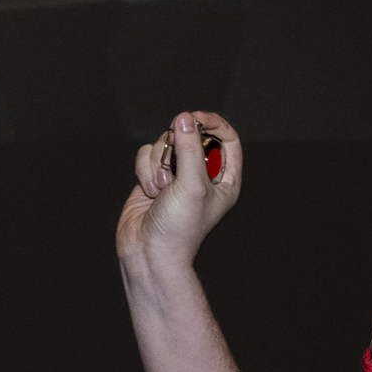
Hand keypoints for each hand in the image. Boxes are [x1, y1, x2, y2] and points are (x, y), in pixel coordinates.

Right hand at [116, 111, 243, 273]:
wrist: (148, 253)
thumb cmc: (179, 229)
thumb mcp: (192, 186)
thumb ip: (190, 149)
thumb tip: (184, 119)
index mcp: (225, 179)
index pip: (227, 138)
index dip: (212, 124)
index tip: (194, 119)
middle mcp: (202, 175)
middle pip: (192, 136)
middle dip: (177, 147)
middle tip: (174, 161)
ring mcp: (177, 176)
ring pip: (165, 143)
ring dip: (159, 163)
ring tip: (162, 189)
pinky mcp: (153, 177)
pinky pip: (146, 154)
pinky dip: (145, 170)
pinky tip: (150, 193)